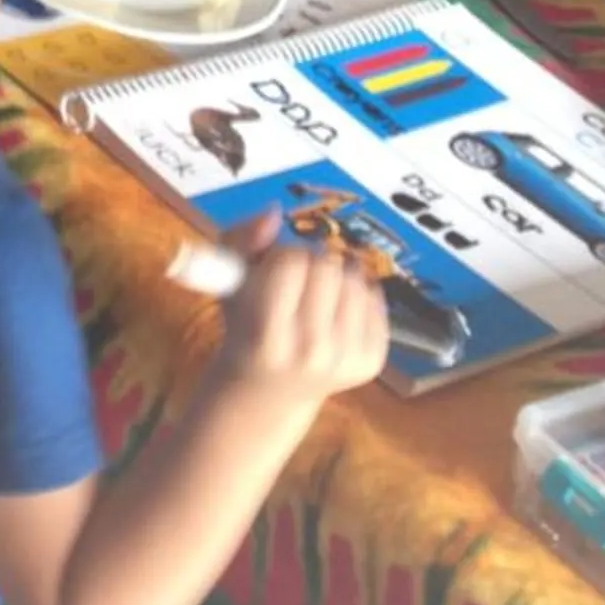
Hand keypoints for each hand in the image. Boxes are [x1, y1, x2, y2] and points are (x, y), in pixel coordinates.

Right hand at [215, 212, 388, 402]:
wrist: (268, 391)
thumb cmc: (244, 327)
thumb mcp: (226, 282)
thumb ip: (242, 239)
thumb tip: (273, 213)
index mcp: (267, 333)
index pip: (292, 262)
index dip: (283, 255)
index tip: (274, 268)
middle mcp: (310, 352)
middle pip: (329, 268)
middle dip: (313, 262)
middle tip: (299, 278)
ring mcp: (344, 360)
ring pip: (357, 282)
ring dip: (338, 277)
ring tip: (318, 292)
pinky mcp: (371, 363)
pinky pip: (377, 304)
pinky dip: (359, 297)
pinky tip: (338, 308)